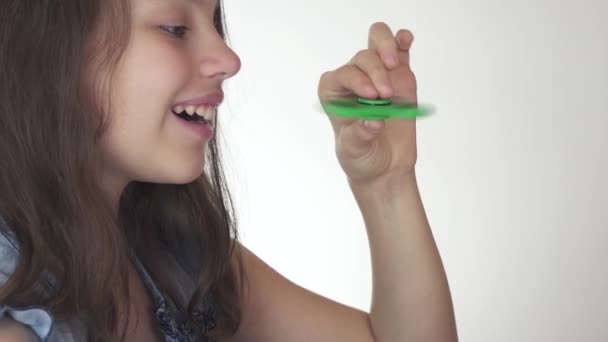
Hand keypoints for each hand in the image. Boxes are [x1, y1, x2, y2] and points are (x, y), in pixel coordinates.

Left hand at [318, 22, 417, 186]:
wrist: (384, 166)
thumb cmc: (361, 156)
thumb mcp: (354, 151)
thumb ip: (360, 135)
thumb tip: (374, 121)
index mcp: (334, 93)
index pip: (343, 75)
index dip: (357, 80)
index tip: (372, 96)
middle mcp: (354, 79)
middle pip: (363, 58)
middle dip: (375, 71)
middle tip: (385, 95)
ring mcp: (378, 74)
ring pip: (378, 43)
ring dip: (386, 47)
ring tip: (394, 64)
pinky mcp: (399, 76)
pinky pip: (400, 50)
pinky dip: (402, 40)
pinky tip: (405, 39)